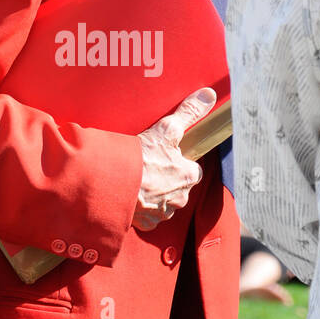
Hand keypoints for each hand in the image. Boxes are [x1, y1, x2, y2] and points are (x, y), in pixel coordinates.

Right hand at [133, 88, 215, 231]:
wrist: (111, 182)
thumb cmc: (140, 156)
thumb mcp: (166, 129)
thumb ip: (188, 113)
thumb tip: (209, 95)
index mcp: (188, 176)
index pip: (192, 170)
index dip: (180, 163)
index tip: (166, 157)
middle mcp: (180, 198)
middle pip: (179, 188)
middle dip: (167, 180)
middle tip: (148, 167)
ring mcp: (163, 213)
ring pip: (164, 202)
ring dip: (154, 194)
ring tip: (137, 180)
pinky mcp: (146, 223)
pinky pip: (148, 216)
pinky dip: (141, 208)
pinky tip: (131, 194)